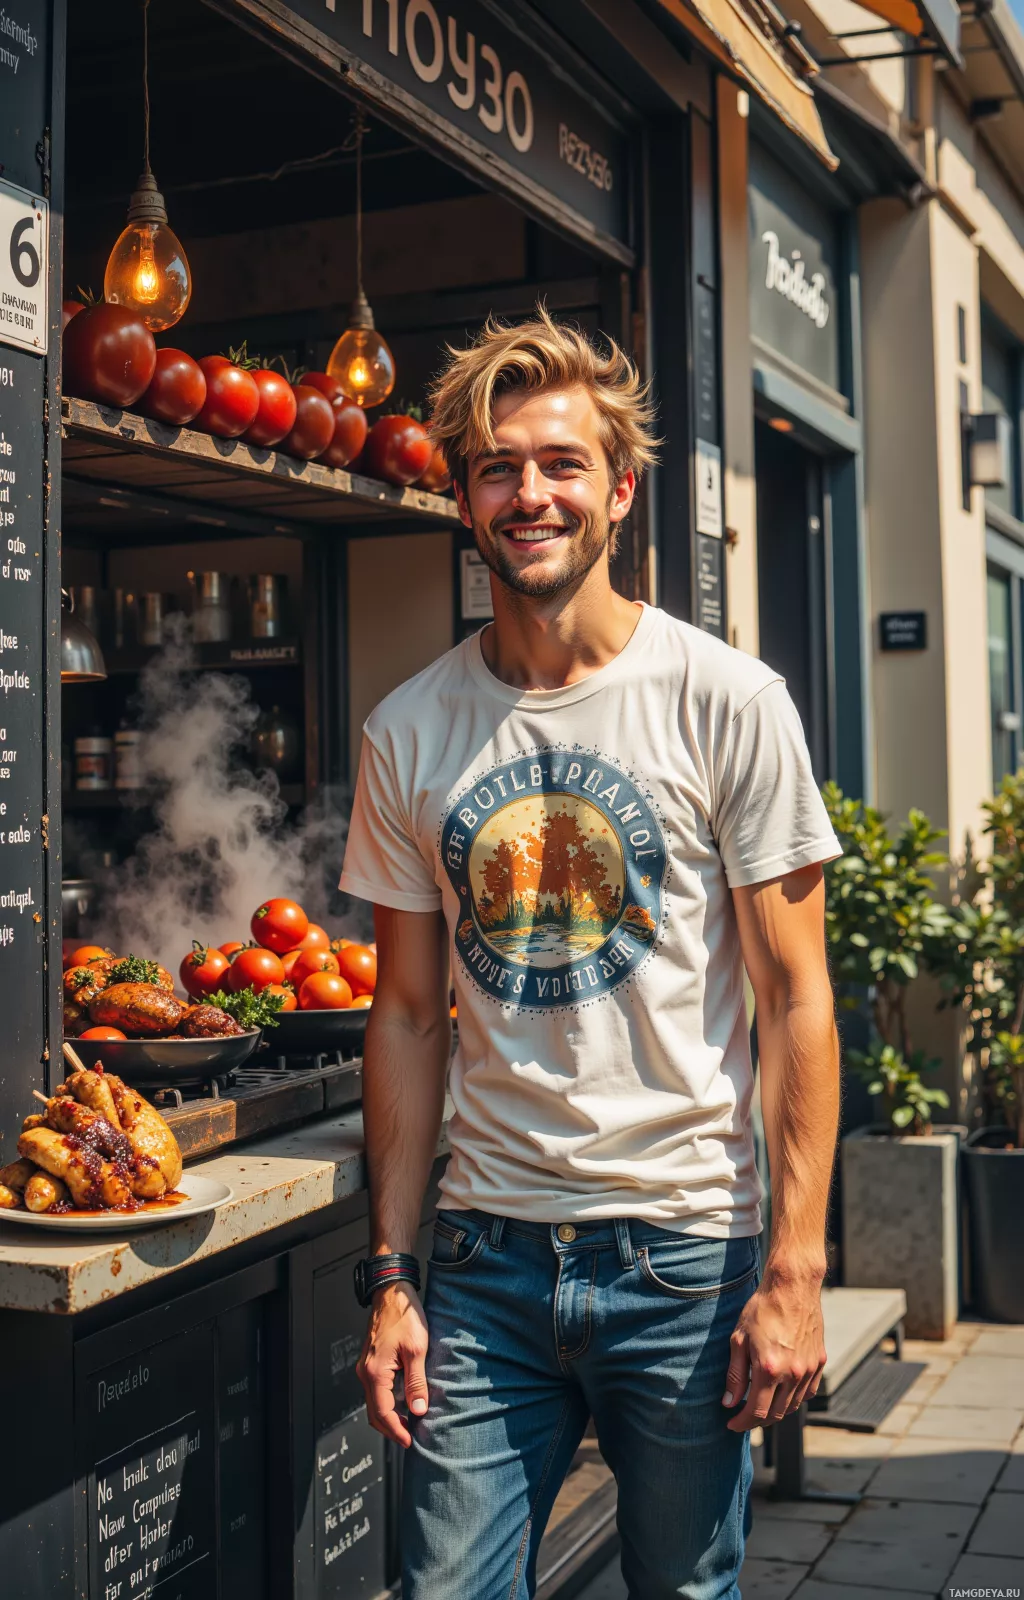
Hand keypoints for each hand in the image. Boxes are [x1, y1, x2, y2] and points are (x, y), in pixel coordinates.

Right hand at [357, 1282, 429, 1448]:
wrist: (392, 1292)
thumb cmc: (404, 1316)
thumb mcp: (416, 1350)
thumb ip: (416, 1383)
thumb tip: (418, 1410)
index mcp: (375, 1373)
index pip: (382, 1413)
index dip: (396, 1430)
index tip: (410, 1441)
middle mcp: (365, 1372)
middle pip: (374, 1413)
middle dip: (390, 1428)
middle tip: (409, 1438)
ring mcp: (366, 1367)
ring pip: (374, 1402)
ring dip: (389, 1416)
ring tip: (408, 1424)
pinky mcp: (371, 1361)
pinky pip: (376, 1390)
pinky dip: (386, 1403)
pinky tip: (402, 1403)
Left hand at [722, 1270, 825, 1431]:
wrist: (792, 1286)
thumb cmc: (762, 1309)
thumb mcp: (739, 1339)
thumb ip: (735, 1375)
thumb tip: (729, 1402)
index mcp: (769, 1369)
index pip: (757, 1412)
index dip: (742, 1423)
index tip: (731, 1423)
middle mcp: (793, 1374)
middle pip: (776, 1414)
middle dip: (756, 1420)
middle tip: (743, 1415)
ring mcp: (809, 1369)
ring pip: (792, 1406)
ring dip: (775, 1411)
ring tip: (760, 1403)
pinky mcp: (819, 1362)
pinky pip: (807, 1392)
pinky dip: (794, 1398)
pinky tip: (782, 1390)